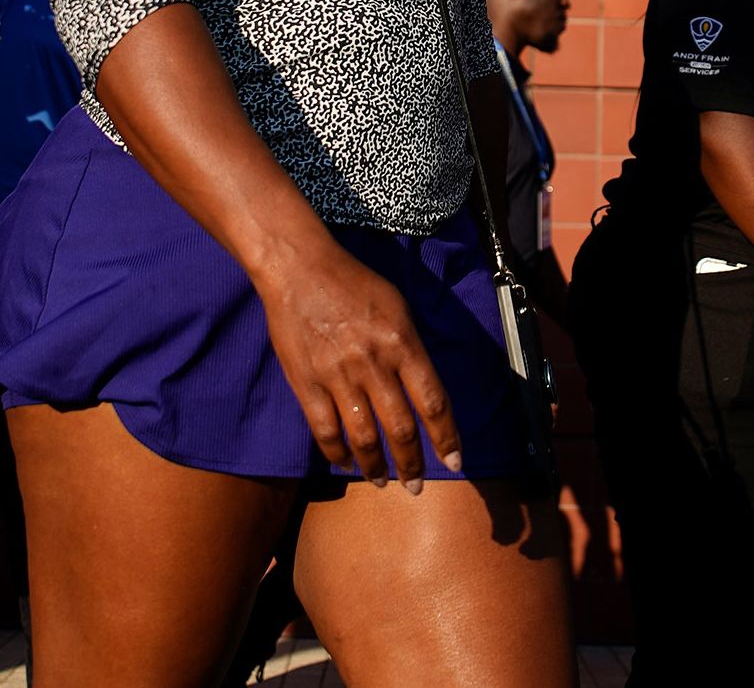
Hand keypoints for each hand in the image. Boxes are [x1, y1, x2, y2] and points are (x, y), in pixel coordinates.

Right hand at [258, 246, 460, 489]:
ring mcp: (337, 376)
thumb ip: (412, 350)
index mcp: (402, 343)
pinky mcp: (305, 383)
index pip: (433, 402)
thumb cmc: (353, 283)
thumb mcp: (398, 307)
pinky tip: (345, 462)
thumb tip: (422, 392)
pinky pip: (325, 430)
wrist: (299, 269)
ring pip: (363, 437)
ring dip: (375, 468)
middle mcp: (373, 364)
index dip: (447, 439)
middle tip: (416, 486)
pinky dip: (336, 453)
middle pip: (401, 429)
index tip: (454, 463)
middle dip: (412, 464)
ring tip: (382, 482)